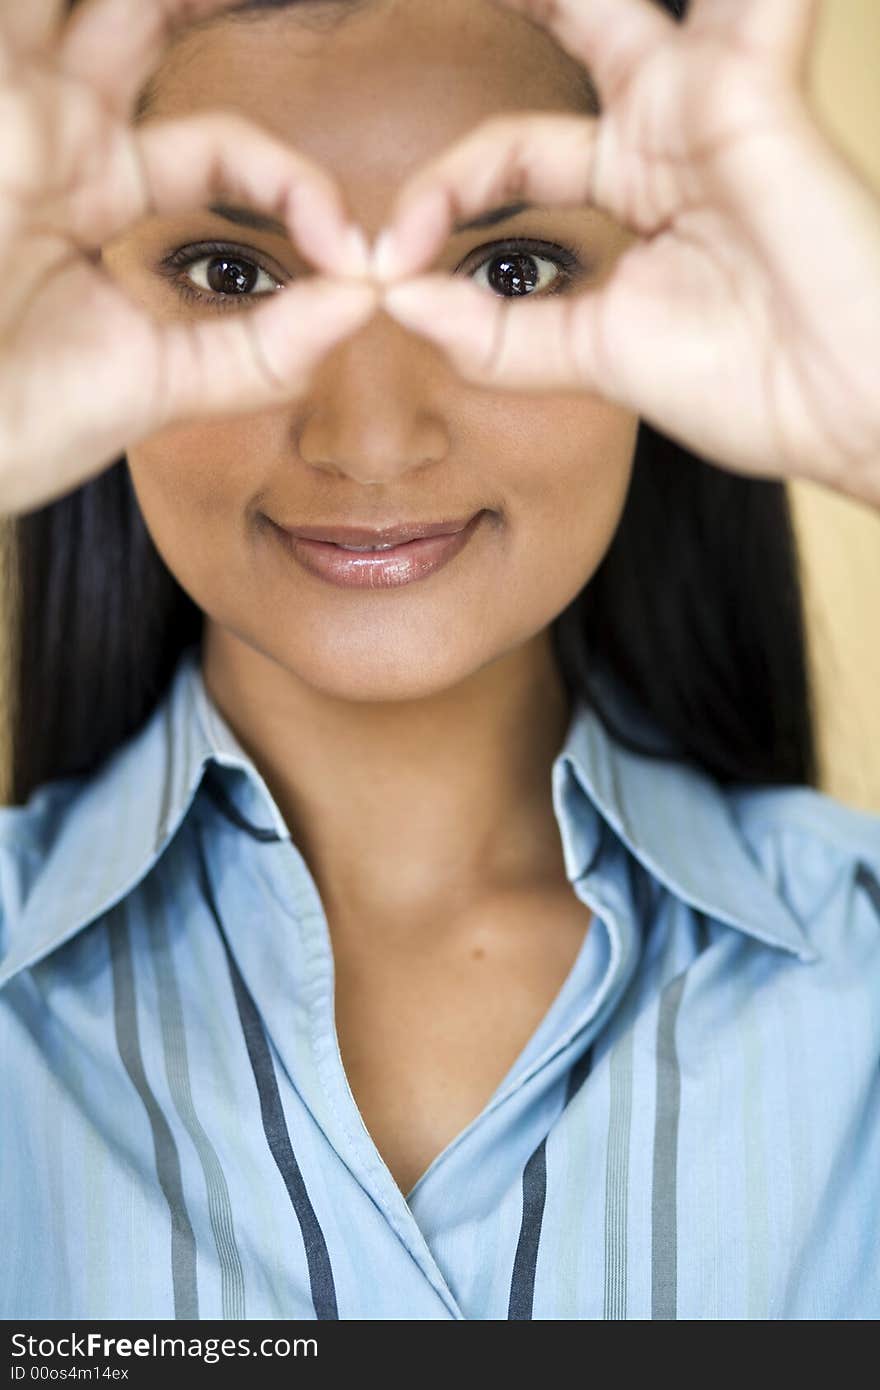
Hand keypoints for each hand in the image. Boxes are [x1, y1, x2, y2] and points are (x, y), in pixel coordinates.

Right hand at [0, 0, 378, 517]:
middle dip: (198, 4)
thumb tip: (365, 300)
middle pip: (136, 21)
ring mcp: (14, 104)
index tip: (353, 255)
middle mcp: (53, 131)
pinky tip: (142, 1)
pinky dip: (66, 0)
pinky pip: (37, 6)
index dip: (294, 185)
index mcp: (92, 190)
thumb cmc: (16, 420)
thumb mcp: (158, 383)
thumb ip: (262, 349)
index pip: (217, 146)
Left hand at [370, 0, 879, 507]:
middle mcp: (667, 128)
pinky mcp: (744, 88)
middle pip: (576, 23)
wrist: (837, 406)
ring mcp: (705, 100)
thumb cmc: (747, 385)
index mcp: (633, 185)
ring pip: (615, 4)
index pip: (508, 154)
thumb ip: (496, 333)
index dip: (440, 196)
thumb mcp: (593, 357)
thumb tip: (399, 301)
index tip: (391, 260)